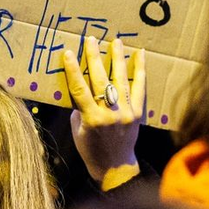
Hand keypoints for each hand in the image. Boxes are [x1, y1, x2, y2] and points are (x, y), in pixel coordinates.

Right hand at [62, 36, 145, 190]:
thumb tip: (82, 89)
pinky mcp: (138, 112)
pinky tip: (140, 54)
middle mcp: (110, 114)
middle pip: (100, 80)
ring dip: (117, 58)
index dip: (73, 70)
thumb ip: (80, 109)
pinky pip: (139, 88)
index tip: (68, 53)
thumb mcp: (78, 132)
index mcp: (92, 119)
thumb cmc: (91, 151)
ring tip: (116, 40)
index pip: (79, 89)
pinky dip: (140, 70)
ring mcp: (126, 112)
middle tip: (91, 39)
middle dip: (94, 57)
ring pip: (120, 80)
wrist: (116, 168)